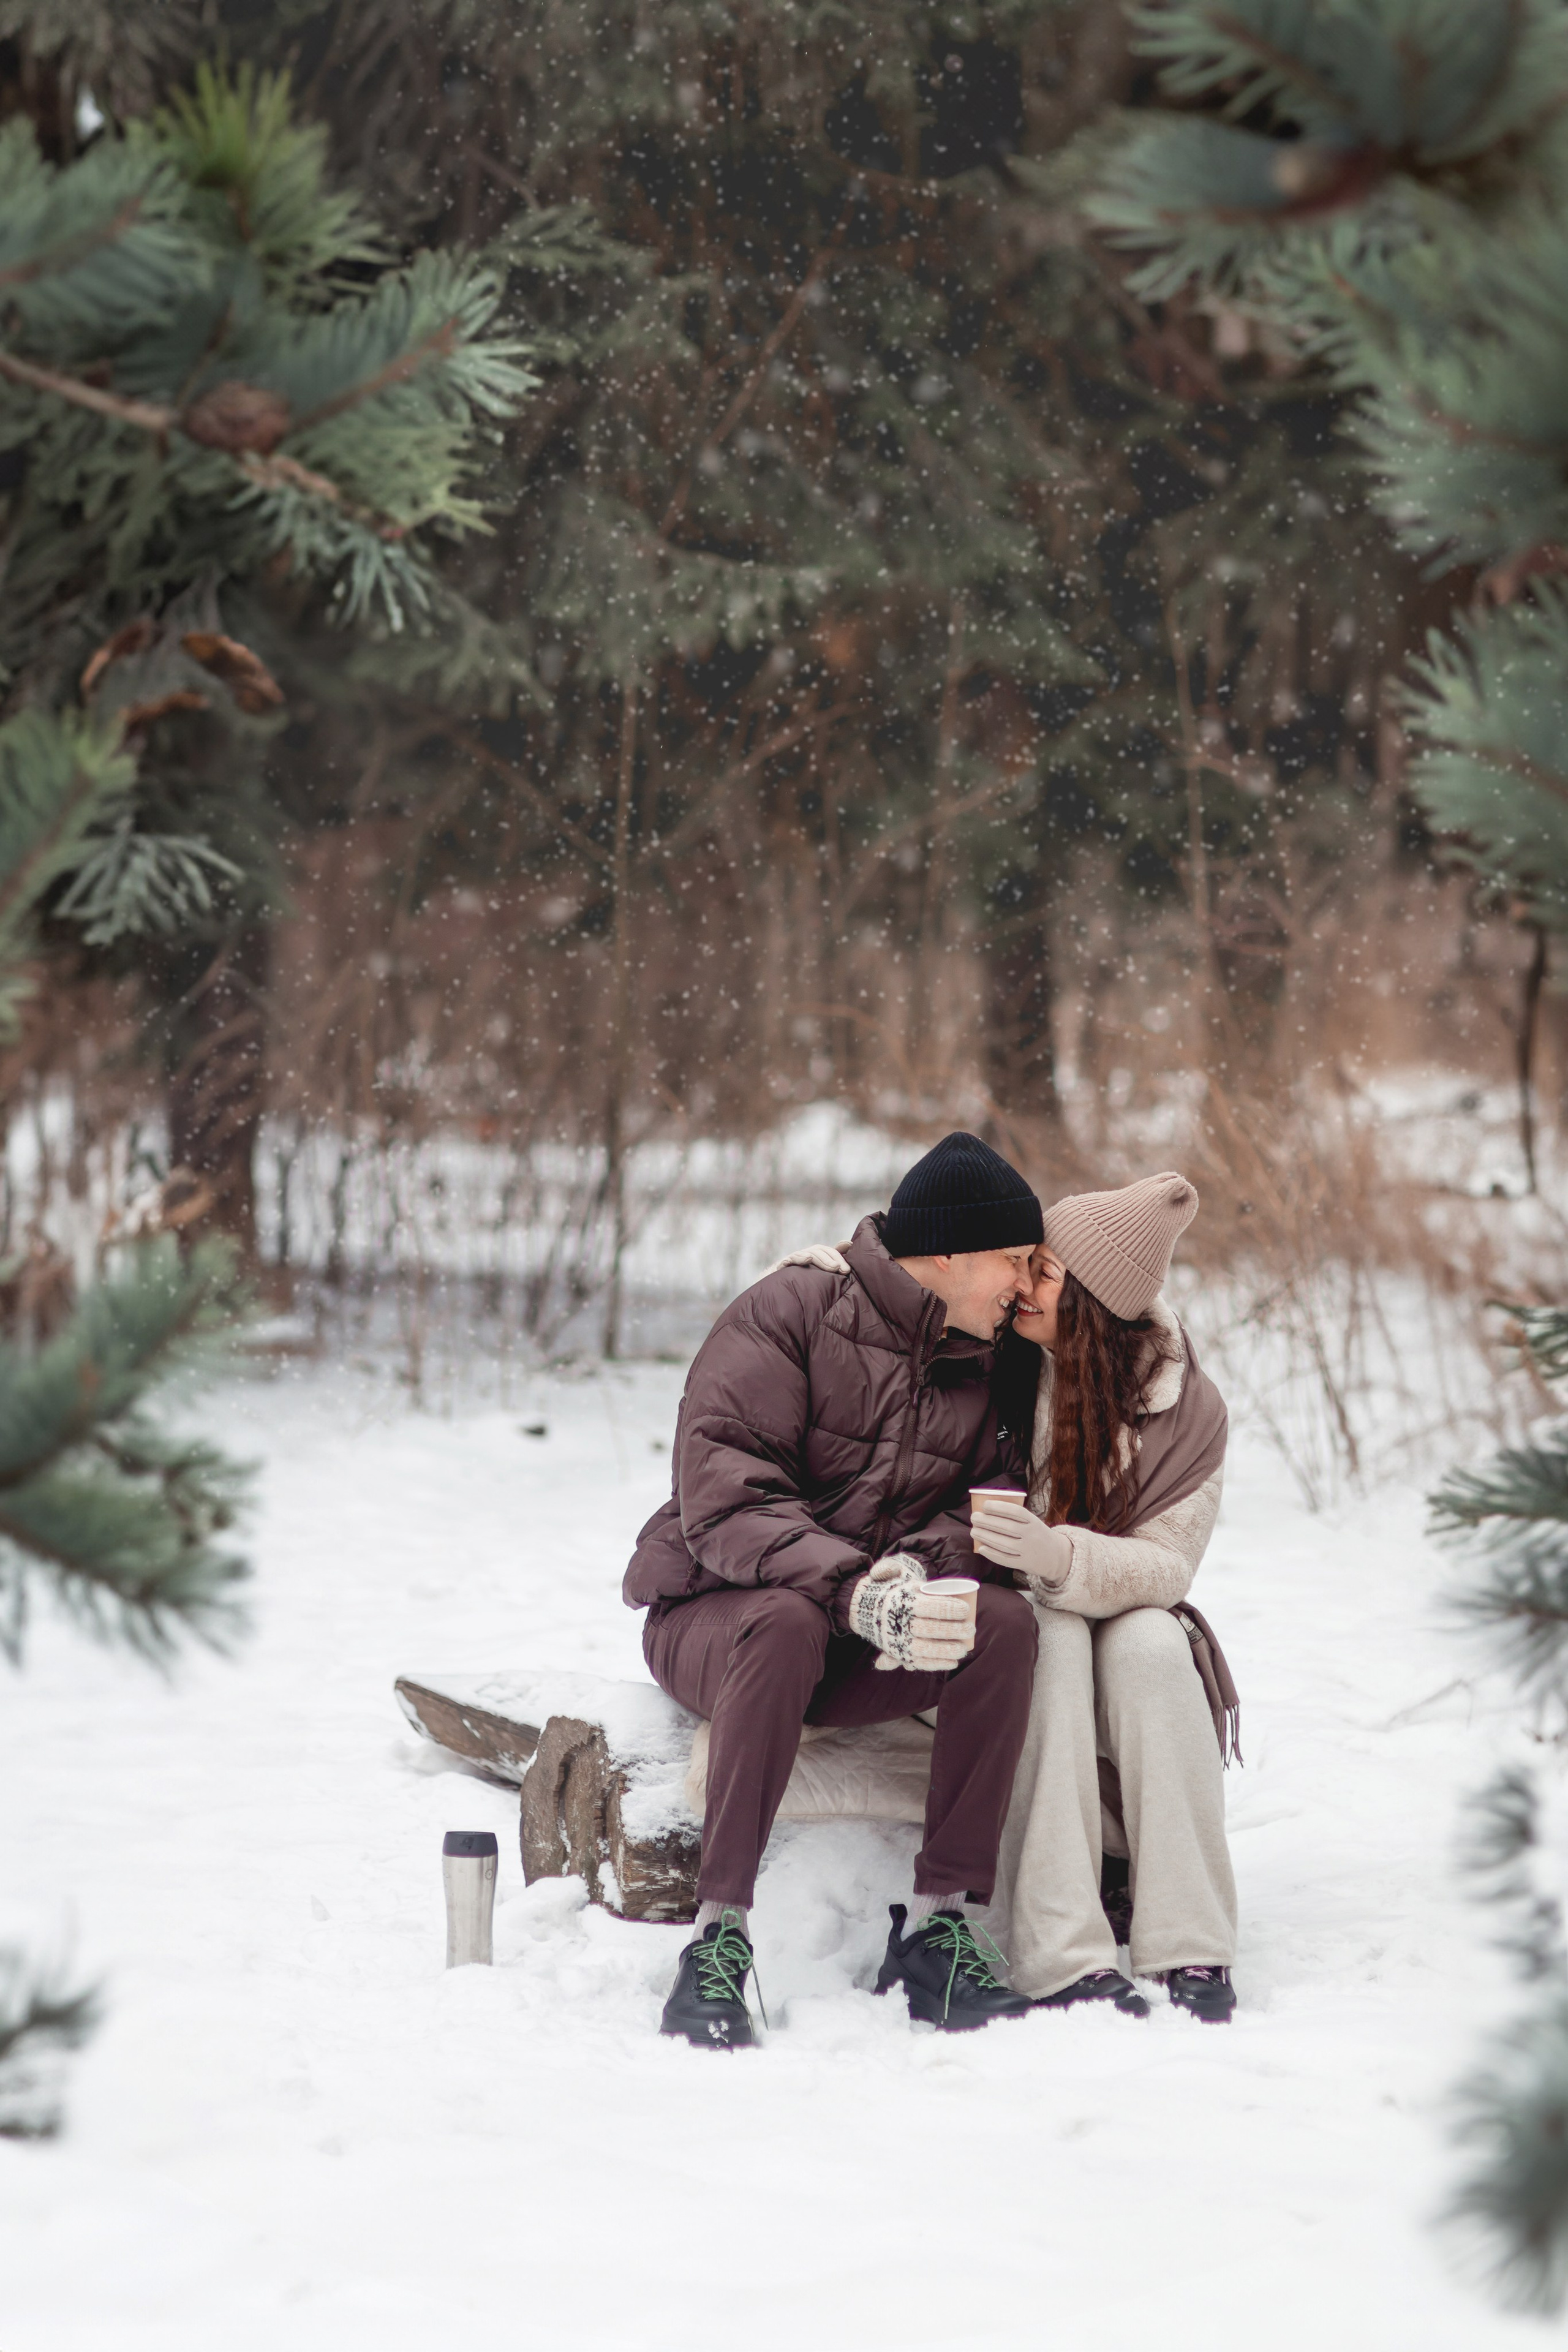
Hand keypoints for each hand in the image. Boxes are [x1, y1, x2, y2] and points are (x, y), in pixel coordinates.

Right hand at [765, 1242, 850, 1275]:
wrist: (782, 1287)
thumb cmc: (804, 1278)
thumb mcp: (822, 1269)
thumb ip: (836, 1257)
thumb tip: (849, 1243)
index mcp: (816, 1254)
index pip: (829, 1251)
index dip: (839, 1258)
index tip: (847, 1269)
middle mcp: (805, 1254)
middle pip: (819, 1252)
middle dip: (831, 1260)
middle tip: (841, 1269)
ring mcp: (794, 1258)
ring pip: (807, 1255)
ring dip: (822, 1260)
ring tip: (833, 1268)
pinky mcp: (783, 1265)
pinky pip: (789, 1259)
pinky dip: (798, 1258)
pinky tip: (807, 1260)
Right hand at [848, 1556, 975, 1672]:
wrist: (870, 1611)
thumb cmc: (895, 1592)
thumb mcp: (890, 1576)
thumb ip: (888, 1568)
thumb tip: (876, 1573)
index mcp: (902, 1603)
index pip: (927, 1607)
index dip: (948, 1608)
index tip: (966, 1609)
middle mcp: (899, 1623)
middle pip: (929, 1629)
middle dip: (953, 1630)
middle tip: (971, 1627)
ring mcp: (900, 1641)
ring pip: (925, 1649)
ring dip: (946, 1650)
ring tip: (964, 1649)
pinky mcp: (902, 1654)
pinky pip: (920, 1662)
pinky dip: (937, 1664)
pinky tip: (954, 1663)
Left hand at [971, 1497, 1072, 1594]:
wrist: (1056, 1556)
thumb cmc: (1038, 1535)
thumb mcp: (1033, 1522)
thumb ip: (1016, 1518)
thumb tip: (987, 1512)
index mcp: (1034, 1522)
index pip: (1016, 1511)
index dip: (999, 1507)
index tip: (985, 1505)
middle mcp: (1032, 1535)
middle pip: (1006, 1527)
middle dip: (986, 1521)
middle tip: (974, 1517)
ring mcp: (1028, 1550)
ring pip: (1003, 1543)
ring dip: (985, 1536)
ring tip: (974, 1531)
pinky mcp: (1024, 1563)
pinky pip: (1005, 1559)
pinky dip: (992, 1553)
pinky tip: (982, 1548)